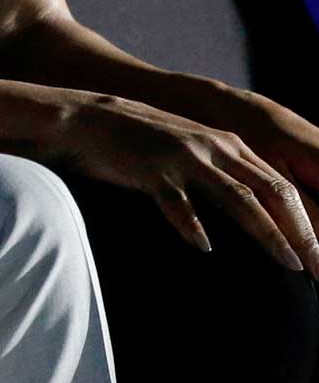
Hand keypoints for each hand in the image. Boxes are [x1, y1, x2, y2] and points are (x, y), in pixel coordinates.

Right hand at [50, 90, 318, 272]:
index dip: (310, 223)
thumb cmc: (143, 142)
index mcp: (229, 145)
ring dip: (268, 233)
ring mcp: (183, 156)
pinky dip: (193, 224)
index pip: (283, 186)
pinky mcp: (151, 169)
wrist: (87, 117)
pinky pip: (178, 201)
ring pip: (238, 197)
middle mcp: (214, 147)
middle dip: (302, 234)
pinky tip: (204, 246)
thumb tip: (263, 216)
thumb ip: (225, 175)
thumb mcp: (193, 151)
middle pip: (272, 192)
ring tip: (289, 265)